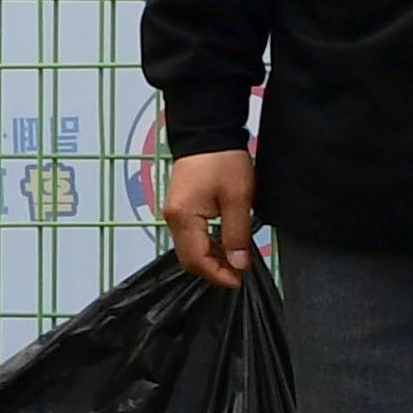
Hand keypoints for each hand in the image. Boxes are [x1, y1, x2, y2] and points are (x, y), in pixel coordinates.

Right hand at [164, 149, 256, 288]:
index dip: (218, 275)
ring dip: (210, 259)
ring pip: (188, 249)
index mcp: (183, 217)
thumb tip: (237, 265)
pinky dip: (206, 246)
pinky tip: (224, 244)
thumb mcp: (238, 199)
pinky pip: (189, 237)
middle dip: (213, 270)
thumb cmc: (224, 163)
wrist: (208, 132)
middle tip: (239, 273)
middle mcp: (172, 219)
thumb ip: (236, 235)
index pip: (196, 259)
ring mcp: (173, 213)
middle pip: (188, 258)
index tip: (240, 280)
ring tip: (235, 260)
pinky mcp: (179, 208)